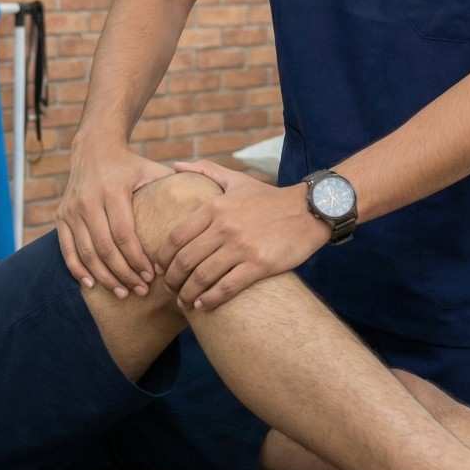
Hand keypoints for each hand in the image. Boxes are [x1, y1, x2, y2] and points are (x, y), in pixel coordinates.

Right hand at [57, 138, 173, 297]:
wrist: (94, 148)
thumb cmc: (130, 165)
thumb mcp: (151, 170)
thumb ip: (173, 187)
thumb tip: (205, 207)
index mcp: (113, 190)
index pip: (124, 233)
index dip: (137, 258)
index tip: (152, 275)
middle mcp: (89, 200)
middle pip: (105, 247)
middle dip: (123, 273)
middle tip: (140, 290)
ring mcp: (72, 209)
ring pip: (86, 252)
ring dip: (104, 277)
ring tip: (122, 293)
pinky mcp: (61, 216)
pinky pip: (67, 249)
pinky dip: (78, 269)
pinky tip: (92, 285)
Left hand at [155, 159, 329, 310]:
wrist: (309, 210)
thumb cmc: (270, 198)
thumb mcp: (236, 179)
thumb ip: (204, 170)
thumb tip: (174, 165)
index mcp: (214, 207)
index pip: (175, 237)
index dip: (163, 258)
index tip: (161, 269)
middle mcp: (224, 226)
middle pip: (185, 260)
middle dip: (172, 280)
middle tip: (170, 290)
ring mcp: (241, 246)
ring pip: (202, 276)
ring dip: (188, 293)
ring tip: (185, 301)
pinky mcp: (259, 264)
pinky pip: (227, 287)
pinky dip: (210, 299)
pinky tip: (203, 305)